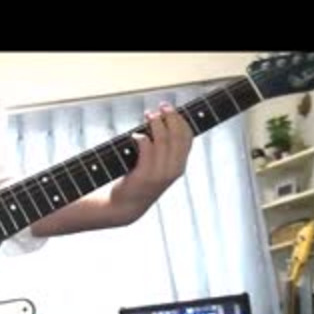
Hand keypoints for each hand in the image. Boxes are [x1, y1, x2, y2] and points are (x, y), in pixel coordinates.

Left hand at [110, 102, 192, 218]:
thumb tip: (159, 121)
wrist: (126, 206)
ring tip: (148, 115)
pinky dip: (142, 138)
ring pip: (163, 140)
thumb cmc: (139, 181)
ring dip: (156, 123)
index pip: (187, 137)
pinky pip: (147, 149)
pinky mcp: (144, 176)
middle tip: (160, 107)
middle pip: (177, 135)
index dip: (180, 119)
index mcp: (179, 166)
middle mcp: (173, 169)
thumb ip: (162, 149)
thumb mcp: (157, 166)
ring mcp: (160, 173)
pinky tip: (136, 135)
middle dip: (170, 117)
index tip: (170, 108)